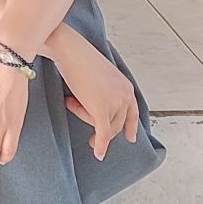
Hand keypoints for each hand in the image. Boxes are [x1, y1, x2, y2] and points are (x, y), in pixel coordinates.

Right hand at [59, 41, 141, 160]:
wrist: (70, 51)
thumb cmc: (79, 58)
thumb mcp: (100, 76)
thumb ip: (106, 92)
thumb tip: (97, 106)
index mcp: (127, 87)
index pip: (132, 112)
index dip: (131, 126)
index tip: (130, 137)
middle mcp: (126, 96)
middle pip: (117, 123)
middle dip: (99, 126)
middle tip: (88, 133)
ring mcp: (115, 103)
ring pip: (104, 125)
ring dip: (84, 118)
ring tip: (70, 101)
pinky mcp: (102, 110)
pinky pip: (103, 134)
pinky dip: (101, 145)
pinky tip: (98, 153)